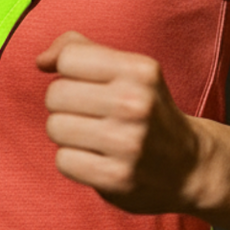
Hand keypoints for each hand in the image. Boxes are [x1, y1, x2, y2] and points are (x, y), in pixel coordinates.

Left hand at [36, 31, 204, 214]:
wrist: (189, 167)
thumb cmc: (146, 109)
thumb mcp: (127, 68)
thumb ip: (80, 50)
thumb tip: (40, 61)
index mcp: (139, 70)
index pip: (69, 58)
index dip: (67, 70)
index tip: (84, 82)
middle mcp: (136, 104)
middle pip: (55, 94)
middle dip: (63, 103)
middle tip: (88, 113)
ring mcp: (128, 144)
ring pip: (54, 127)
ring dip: (66, 133)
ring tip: (91, 135)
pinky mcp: (117, 179)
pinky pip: (63, 161)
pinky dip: (72, 160)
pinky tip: (95, 158)